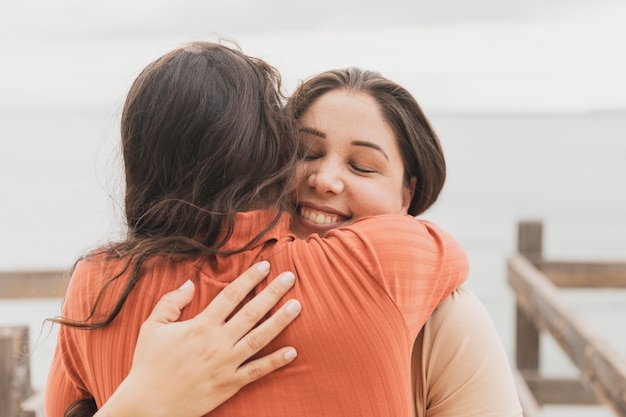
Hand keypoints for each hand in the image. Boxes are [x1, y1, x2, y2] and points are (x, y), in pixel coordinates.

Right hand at [96, 261, 300, 416]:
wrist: (148, 405)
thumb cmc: (149, 364)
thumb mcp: (152, 327)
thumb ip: (170, 302)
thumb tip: (189, 282)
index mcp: (200, 325)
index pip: (231, 295)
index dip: (249, 278)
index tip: (265, 266)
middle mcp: (217, 342)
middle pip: (251, 312)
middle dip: (272, 293)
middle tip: (290, 278)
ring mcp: (226, 364)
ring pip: (259, 338)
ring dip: (280, 321)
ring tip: (297, 306)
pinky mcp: (229, 384)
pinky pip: (257, 371)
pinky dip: (276, 361)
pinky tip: (293, 351)